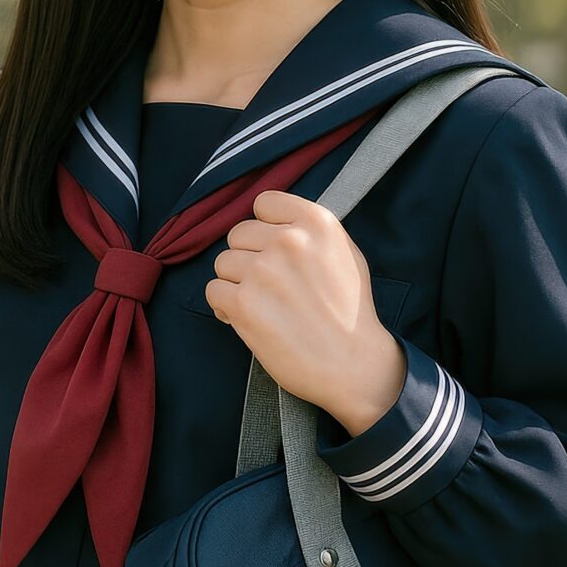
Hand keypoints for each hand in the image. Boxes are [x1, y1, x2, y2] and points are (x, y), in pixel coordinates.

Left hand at [204, 189, 406, 434]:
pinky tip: (244, 318)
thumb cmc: (350, 312)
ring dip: (236, 283)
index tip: (273, 249)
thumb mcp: (344, 253)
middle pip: (238, 234)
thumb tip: (271, 222)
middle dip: (248, 258)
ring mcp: (263, 270)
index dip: (264, 228)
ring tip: (261, 304)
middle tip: (269, 285)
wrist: (354, 364)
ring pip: (223, 263)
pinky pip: (213, 290)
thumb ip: (308, 231)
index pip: (264, 203)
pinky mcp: (244, 303)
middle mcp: (288, 240)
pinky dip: (224, 306)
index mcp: (316, 222)